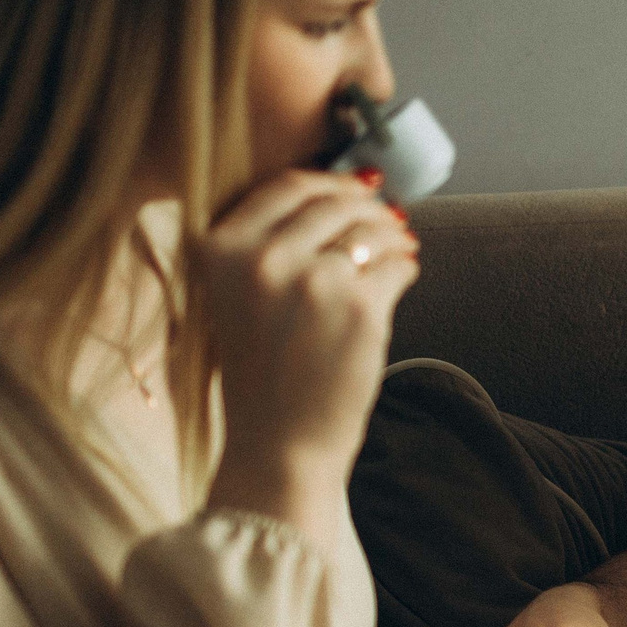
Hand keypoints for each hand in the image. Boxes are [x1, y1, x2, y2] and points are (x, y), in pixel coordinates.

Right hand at [200, 169, 417, 526]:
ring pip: (370, 230)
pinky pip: (396, 265)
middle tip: (387, 216)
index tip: (352, 188)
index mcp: (221, 250)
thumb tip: (345, 193)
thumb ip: (269, 245)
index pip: (287, 187)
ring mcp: (313, 281)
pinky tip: (403, 272)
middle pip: (333, 202)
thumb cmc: (262, 376)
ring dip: (392, 233)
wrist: (277, 445)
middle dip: (367, 206)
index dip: (329, 181)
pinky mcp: (358, 306)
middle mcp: (263, 259)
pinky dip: (405, 265)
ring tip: (400, 244)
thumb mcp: (236, 298)